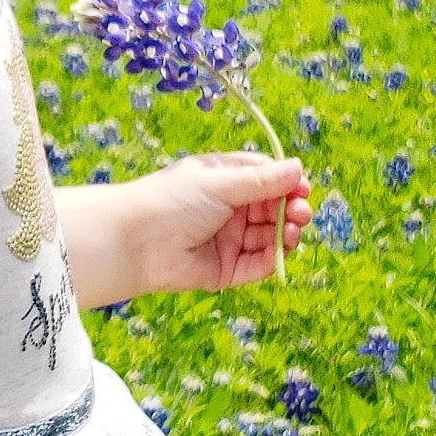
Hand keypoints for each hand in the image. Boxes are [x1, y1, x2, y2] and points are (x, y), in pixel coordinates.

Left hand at [132, 152, 312, 292]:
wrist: (134, 242)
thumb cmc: (171, 201)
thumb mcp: (219, 184)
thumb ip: (259, 181)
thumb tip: (297, 167)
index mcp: (225, 181)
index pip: (267, 179)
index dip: (287, 183)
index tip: (301, 187)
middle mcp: (229, 209)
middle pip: (273, 209)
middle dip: (291, 209)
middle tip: (300, 211)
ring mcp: (229, 239)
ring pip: (269, 237)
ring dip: (286, 234)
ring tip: (290, 230)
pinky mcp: (226, 269)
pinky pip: (257, 264)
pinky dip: (273, 259)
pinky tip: (280, 251)